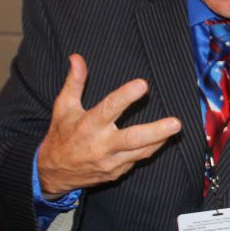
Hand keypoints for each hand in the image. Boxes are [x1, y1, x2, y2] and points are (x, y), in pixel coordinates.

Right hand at [37, 54, 180, 195]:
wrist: (53, 172)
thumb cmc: (61, 135)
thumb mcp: (64, 107)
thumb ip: (74, 82)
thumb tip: (77, 57)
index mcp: (88, 125)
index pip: (109, 109)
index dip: (125, 97)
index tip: (142, 84)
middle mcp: (101, 145)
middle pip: (132, 139)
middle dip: (156, 131)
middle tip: (176, 123)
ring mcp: (110, 162)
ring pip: (140, 152)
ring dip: (160, 140)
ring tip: (176, 129)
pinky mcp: (116, 172)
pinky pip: (137, 160)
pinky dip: (151, 149)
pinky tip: (162, 139)